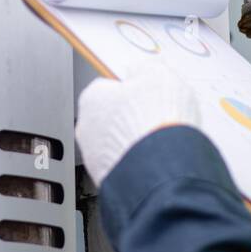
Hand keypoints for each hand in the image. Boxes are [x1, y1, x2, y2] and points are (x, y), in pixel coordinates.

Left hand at [75, 62, 202, 187]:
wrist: (163, 170)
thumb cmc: (156, 120)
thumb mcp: (159, 75)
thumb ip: (146, 69)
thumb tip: (141, 69)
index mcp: (92, 97)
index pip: (108, 87)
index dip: (132, 90)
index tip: (148, 93)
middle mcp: (87, 129)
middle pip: (111, 117)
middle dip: (133, 118)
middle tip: (158, 117)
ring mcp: (96, 159)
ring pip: (118, 146)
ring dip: (137, 143)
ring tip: (163, 141)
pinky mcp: (110, 182)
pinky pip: (127, 167)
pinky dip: (141, 165)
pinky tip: (160, 162)